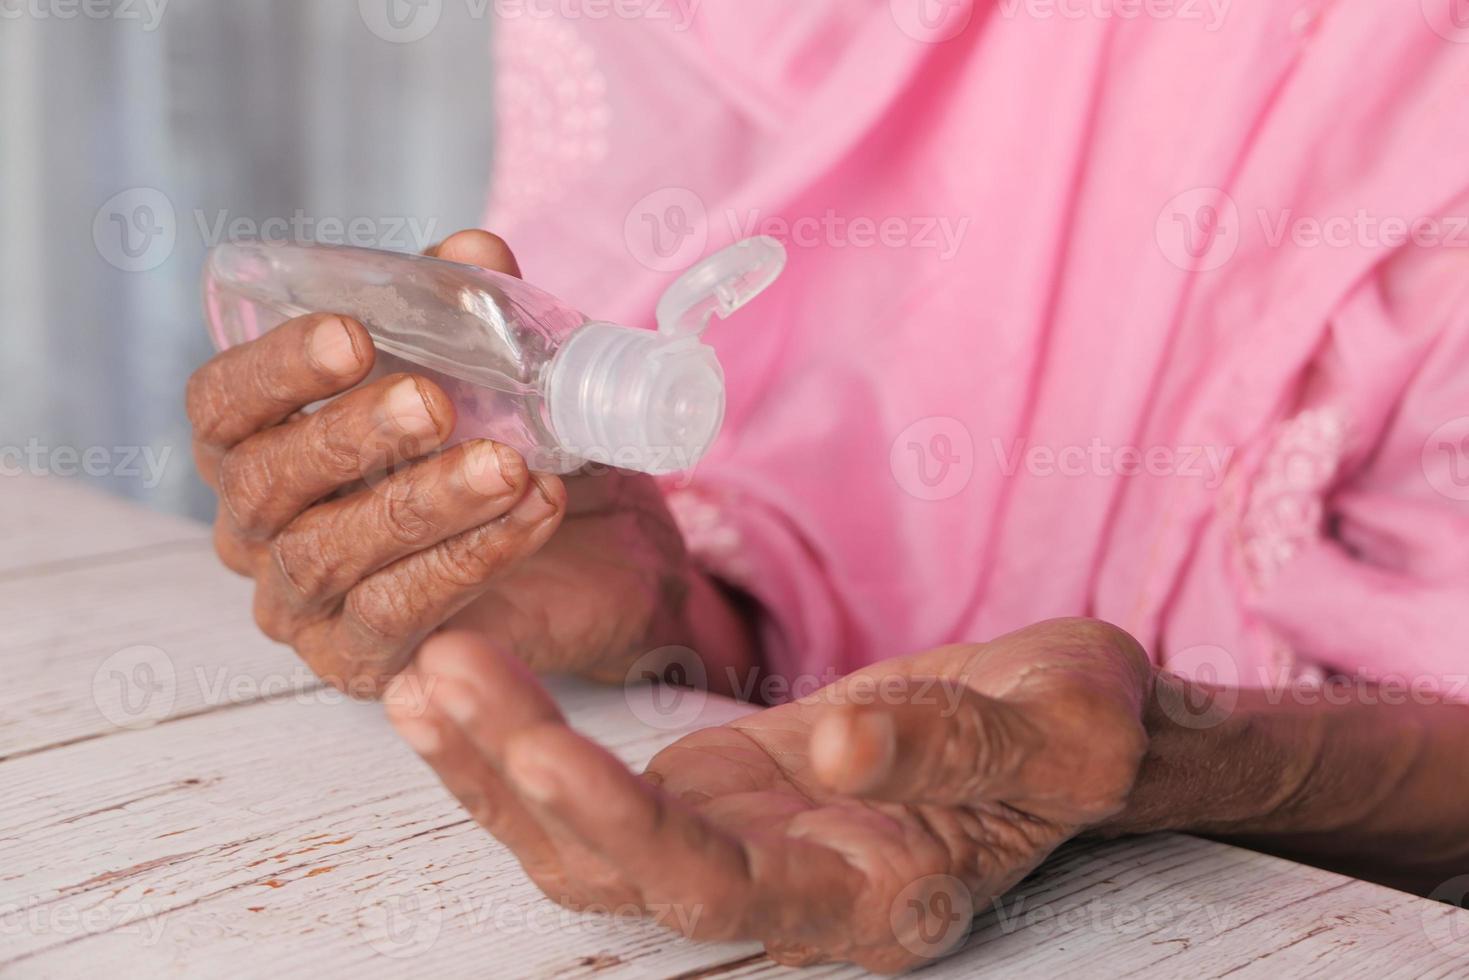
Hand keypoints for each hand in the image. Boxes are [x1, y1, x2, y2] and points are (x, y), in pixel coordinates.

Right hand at [186, 230, 712, 694]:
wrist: (595, 556)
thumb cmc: (510, 450)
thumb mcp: (495, 372)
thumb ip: (471, 312)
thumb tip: (474, 254)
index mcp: (262, 442)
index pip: (223, 403)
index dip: (274, 366)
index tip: (351, 334)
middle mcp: (261, 527)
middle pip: (264, 479)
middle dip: (350, 434)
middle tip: (435, 402)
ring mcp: (303, 604)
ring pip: (329, 553)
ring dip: (423, 502)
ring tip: (507, 464)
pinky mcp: (362, 661)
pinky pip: (397, 612)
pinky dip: (470, 559)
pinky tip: (532, 513)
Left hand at [385, 618, 1152, 972]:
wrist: (1068, 728)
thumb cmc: (1078, 733)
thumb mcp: (1056, 725)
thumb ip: (952, 747)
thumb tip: (840, 751)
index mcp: (875, 898)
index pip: (724, 890)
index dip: (624, 828)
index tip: (544, 741)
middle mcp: (792, 895)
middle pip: (621, 874)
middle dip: (521, 781)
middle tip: (446, 675)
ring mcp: (745, 845)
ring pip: (586, 843)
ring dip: (496, 762)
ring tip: (423, 672)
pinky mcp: (721, 792)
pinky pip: (598, 786)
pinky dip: (523, 740)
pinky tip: (460, 683)